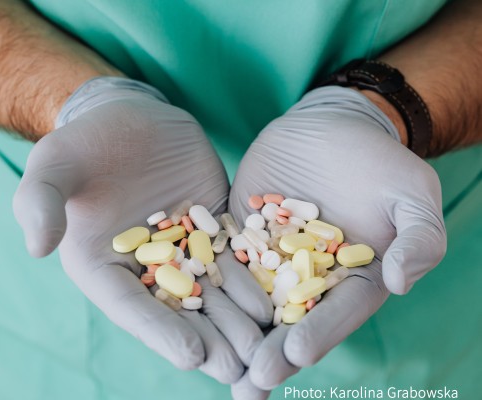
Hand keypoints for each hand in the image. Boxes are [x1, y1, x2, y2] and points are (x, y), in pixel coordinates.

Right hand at [13, 77, 271, 383]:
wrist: (131, 117)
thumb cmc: (86, 141)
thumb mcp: (55, 165)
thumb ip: (41, 202)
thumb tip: (36, 248)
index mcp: (105, 265)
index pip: (132, 306)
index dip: (160, 332)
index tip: (191, 355)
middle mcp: (148, 266)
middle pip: (180, 309)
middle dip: (211, 340)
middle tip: (242, 369)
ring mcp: (186, 247)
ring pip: (214, 289)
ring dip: (239, 319)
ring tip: (267, 346)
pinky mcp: (214, 225)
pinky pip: (235, 255)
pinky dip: (252, 278)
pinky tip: (276, 299)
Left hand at [229, 86, 446, 396]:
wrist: (332, 127)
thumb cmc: (379, 161)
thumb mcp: (411, 194)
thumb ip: (418, 238)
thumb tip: (401, 282)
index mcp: (351, 276)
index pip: (337, 311)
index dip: (319, 332)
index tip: (298, 352)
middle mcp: (308, 275)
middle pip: (290, 318)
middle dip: (270, 349)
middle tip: (251, 380)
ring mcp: (271, 254)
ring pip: (251, 297)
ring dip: (234, 331)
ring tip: (213, 361)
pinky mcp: (242, 231)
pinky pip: (225, 255)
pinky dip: (210, 279)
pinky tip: (187, 303)